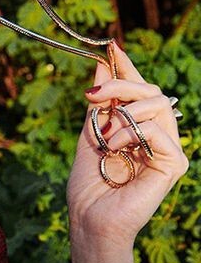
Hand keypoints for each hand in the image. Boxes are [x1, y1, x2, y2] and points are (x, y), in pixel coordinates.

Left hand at [67, 39, 189, 257]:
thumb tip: (103, 64)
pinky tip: (115, 149)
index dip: (127, 67)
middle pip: (152, 91)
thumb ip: (101, 102)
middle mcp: (157, 134)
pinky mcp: (174, 165)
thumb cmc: (89, 182)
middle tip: (93, 96)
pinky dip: (133, 134)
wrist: (88, 216)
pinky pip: (161, 132)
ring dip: (124, 114)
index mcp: (137, 126)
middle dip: (121, 86)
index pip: (139, 89)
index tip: (112, 46)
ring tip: (105, 137)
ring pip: (159, 105)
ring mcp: (168, 149)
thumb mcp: (90, 132)